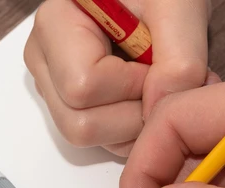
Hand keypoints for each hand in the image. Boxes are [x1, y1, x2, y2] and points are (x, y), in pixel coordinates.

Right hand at [25, 0, 211, 155]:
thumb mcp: (179, 9)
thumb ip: (179, 61)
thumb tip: (158, 112)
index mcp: (56, 24)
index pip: (83, 87)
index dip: (132, 87)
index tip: (158, 62)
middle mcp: (45, 59)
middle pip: (78, 124)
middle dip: (132, 115)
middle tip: (161, 83)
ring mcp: (53, 86)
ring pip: (86, 137)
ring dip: (134, 125)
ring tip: (157, 87)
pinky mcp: (70, 104)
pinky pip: (98, 139)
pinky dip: (131, 129)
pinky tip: (148, 97)